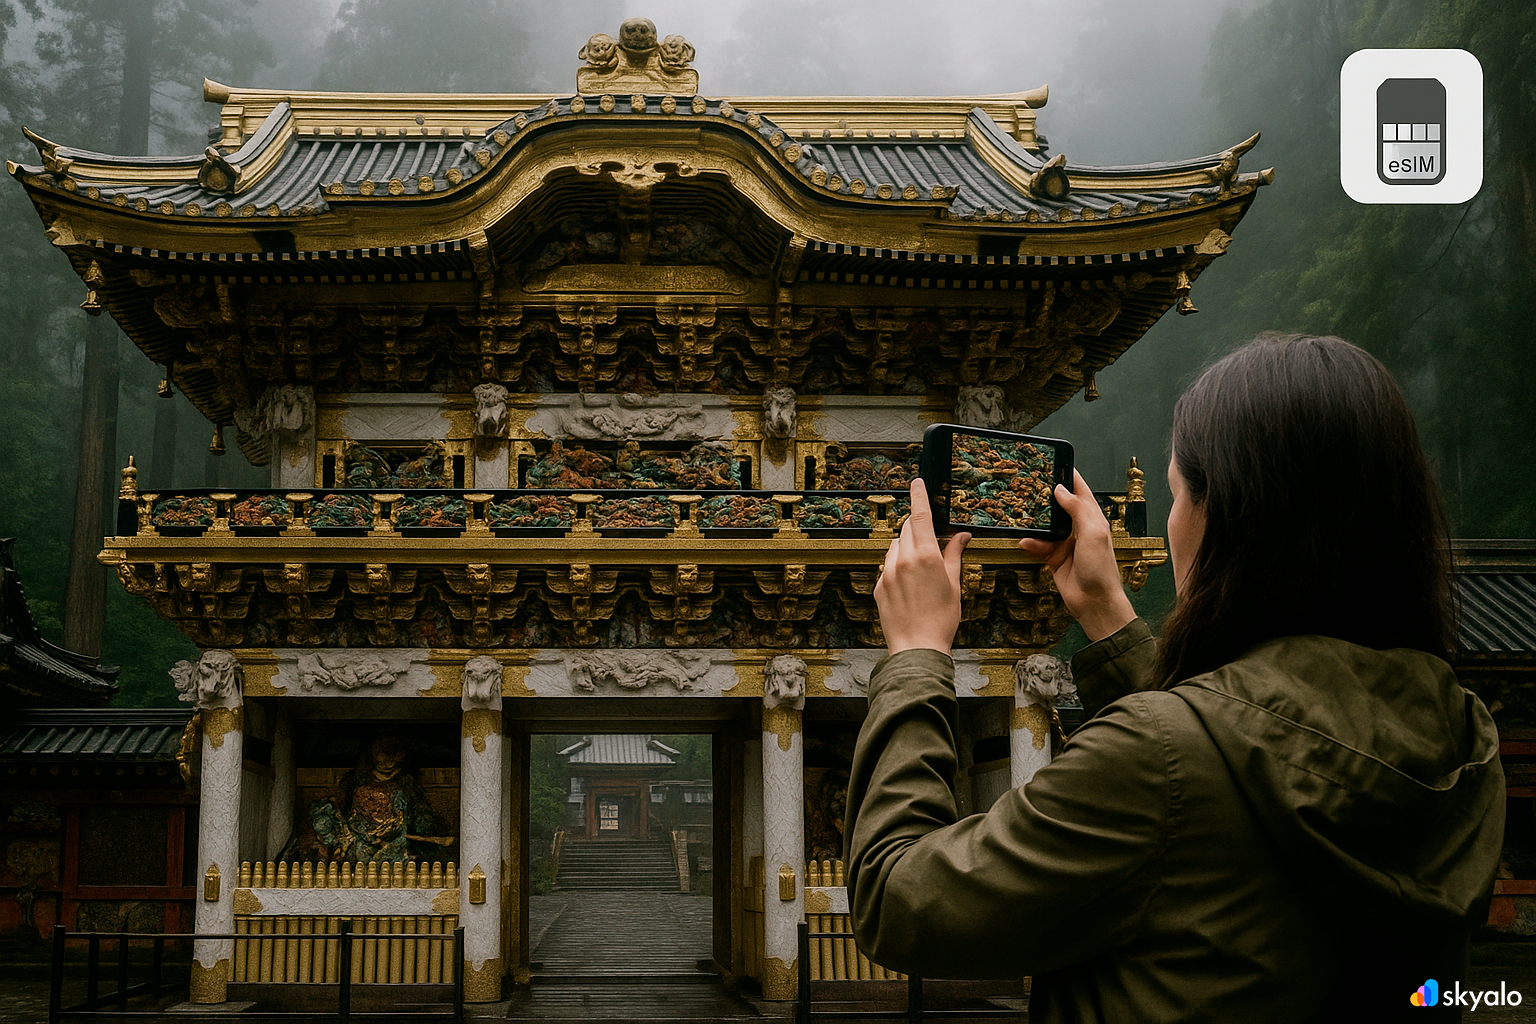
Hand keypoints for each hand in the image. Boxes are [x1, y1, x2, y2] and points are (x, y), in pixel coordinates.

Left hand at [874, 478, 970, 655]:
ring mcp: (888, 572)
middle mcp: (904, 560)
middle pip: (907, 529)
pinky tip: (909, 586)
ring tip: (921, 571)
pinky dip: (898, 567)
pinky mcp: (878, 586)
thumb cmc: (941, 620)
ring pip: (895, 546)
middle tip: (930, 541)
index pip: (920, 515)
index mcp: (926, 556)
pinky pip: (888, 566)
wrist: (917, 648)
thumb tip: (961, 536)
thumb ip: (954, 555)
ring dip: (906, 548)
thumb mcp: (954, 585)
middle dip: (917, 528)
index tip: (917, 482)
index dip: (919, 496)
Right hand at [1019, 470, 1135, 641]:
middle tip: (1029, 483)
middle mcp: (1079, 528)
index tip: (1054, 463)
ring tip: (1020, 510)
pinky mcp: (1054, 558)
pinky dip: (1031, 542)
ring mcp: (1066, 543)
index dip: (1069, 477)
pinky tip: (1024, 540)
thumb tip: (1061, 490)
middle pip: (1059, 505)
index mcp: (1092, 518)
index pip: (1080, 491)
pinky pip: (1038, 545)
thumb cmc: (1101, 568)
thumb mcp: (1093, 533)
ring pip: (1046, 525)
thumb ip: (1078, 509)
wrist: (1094, 601)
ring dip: (1034, 521)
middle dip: (1046, 496)